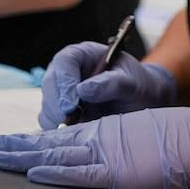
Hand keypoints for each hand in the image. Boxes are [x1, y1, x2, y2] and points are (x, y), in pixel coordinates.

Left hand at [0, 105, 189, 187]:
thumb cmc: (174, 149)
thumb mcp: (132, 158)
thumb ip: (103, 163)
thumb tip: (67, 170)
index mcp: (102, 138)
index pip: (57, 143)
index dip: (30, 144)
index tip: (5, 147)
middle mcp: (98, 142)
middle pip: (48, 145)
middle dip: (15, 147)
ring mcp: (106, 154)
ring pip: (56, 155)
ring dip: (24, 156)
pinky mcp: (116, 170)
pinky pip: (81, 173)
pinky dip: (57, 171)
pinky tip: (35, 170)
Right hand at [40, 40, 177, 129]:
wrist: (141, 102)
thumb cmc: (137, 85)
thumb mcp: (131, 82)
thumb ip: (111, 83)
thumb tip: (83, 90)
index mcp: (83, 55)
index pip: (64, 61)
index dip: (64, 81)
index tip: (72, 103)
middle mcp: (68, 72)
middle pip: (50, 83)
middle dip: (57, 104)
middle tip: (71, 121)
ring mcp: (62, 93)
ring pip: (48, 105)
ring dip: (58, 119)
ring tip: (78, 128)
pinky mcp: (62, 113)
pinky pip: (52, 122)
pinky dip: (59, 131)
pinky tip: (75, 135)